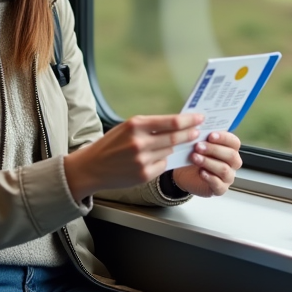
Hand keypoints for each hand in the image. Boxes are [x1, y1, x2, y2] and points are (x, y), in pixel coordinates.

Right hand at [63, 114, 203, 201]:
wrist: (91, 167)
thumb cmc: (110, 145)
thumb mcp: (126, 128)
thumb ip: (149, 126)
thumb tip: (176, 124)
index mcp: (135, 125)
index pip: (171, 122)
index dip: (188, 120)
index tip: (199, 118)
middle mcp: (139, 142)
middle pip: (175, 138)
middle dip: (189, 134)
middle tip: (198, 131)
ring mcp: (142, 160)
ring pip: (169, 151)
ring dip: (176, 147)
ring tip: (180, 143)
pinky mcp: (144, 174)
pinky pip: (162, 164)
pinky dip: (163, 160)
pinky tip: (156, 158)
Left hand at [170, 131, 242, 197]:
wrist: (185, 174)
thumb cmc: (196, 155)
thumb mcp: (199, 143)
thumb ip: (203, 135)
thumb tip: (199, 124)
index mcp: (230, 149)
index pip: (234, 142)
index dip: (224, 138)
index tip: (210, 135)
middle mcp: (232, 163)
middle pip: (231, 155)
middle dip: (214, 150)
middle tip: (198, 146)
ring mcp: (228, 177)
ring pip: (224, 170)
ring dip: (209, 162)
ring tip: (194, 158)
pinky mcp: (220, 189)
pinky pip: (219, 185)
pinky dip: (210, 178)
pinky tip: (201, 172)